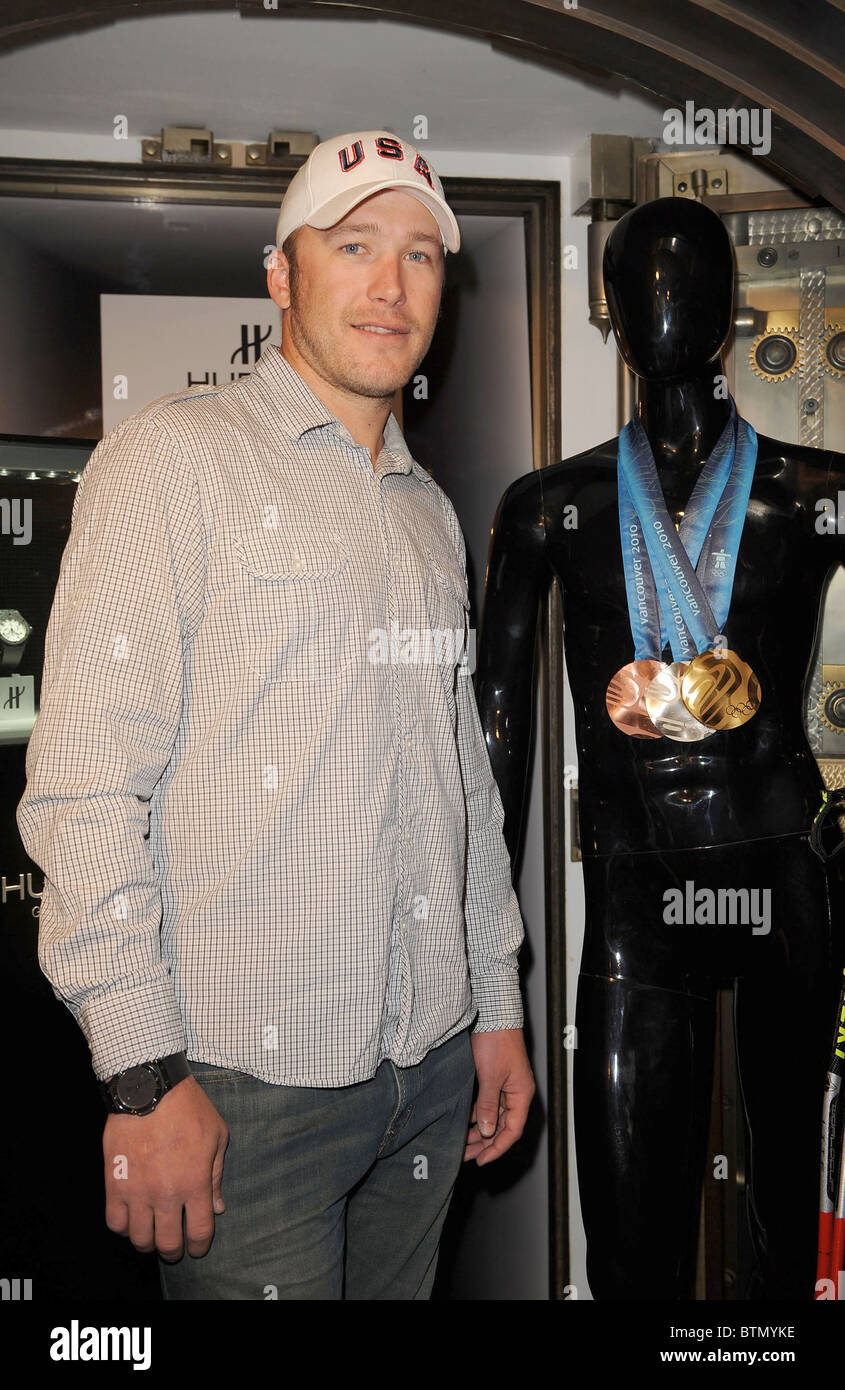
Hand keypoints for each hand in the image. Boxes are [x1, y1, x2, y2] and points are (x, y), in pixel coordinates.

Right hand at [103, 1075, 228, 1260]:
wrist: (149, 1088)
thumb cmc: (188, 1108)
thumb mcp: (216, 1136)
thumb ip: (216, 1175)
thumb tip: (217, 1207)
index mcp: (194, 1183)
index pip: (199, 1232)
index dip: (200, 1246)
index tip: (198, 1248)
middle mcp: (165, 1193)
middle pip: (168, 1243)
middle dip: (174, 1252)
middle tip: (174, 1249)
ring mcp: (137, 1190)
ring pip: (140, 1238)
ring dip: (148, 1243)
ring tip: (151, 1236)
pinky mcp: (114, 1183)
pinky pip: (114, 1221)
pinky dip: (123, 1227)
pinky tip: (131, 1220)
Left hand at [463, 1027, 534, 1164]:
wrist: (493, 1014)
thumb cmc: (497, 1041)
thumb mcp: (490, 1076)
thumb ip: (488, 1105)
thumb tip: (486, 1131)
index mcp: (521, 1095)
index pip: (511, 1131)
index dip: (497, 1148)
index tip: (481, 1160)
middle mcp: (516, 1093)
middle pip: (502, 1127)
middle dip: (485, 1143)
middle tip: (466, 1156)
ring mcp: (505, 1086)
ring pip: (493, 1117)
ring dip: (479, 1131)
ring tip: (462, 1143)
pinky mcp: (494, 1079)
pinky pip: (487, 1104)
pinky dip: (477, 1115)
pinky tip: (464, 1122)